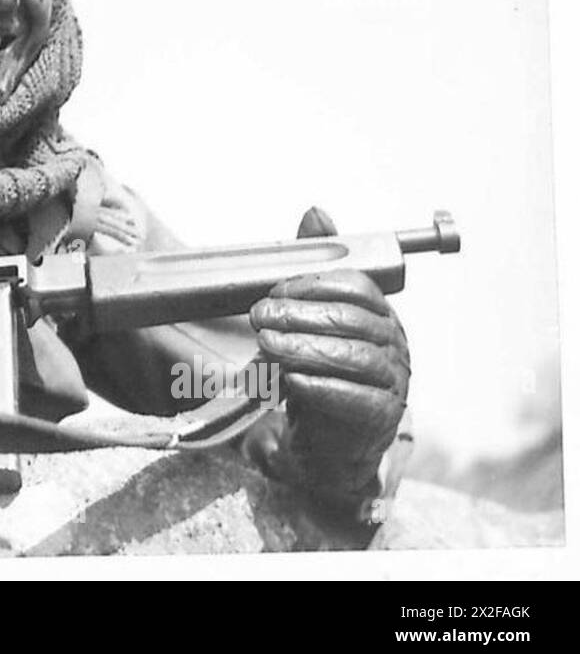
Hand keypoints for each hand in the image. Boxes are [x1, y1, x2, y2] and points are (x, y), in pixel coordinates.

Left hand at [245, 207, 410, 508]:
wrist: (327, 442)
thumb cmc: (319, 371)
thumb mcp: (312, 317)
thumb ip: (314, 268)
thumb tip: (317, 211)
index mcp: (380, 314)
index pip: (357, 286)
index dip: (313, 285)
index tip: (273, 292)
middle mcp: (394, 344)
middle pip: (351, 319)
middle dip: (299, 314)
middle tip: (258, 317)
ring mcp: (393, 381)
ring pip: (352, 356)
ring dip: (303, 348)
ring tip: (265, 345)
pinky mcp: (380, 416)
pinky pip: (353, 396)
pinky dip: (317, 385)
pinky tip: (288, 380)